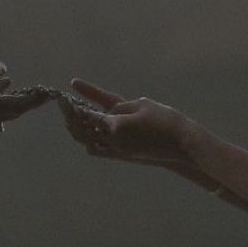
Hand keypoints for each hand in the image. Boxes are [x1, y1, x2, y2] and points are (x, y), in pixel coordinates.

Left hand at [58, 78, 192, 166]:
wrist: (182, 144)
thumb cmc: (165, 119)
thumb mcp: (141, 104)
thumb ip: (120, 106)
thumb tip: (107, 111)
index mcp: (117, 125)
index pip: (89, 114)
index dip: (77, 103)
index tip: (69, 90)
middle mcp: (114, 141)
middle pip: (84, 130)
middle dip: (72, 117)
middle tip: (65, 104)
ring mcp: (118, 151)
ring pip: (88, 142)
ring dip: (79, 130)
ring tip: (72, 117)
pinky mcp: (123, 156)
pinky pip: (99, 151)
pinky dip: (90, 141)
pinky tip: (89, 133)